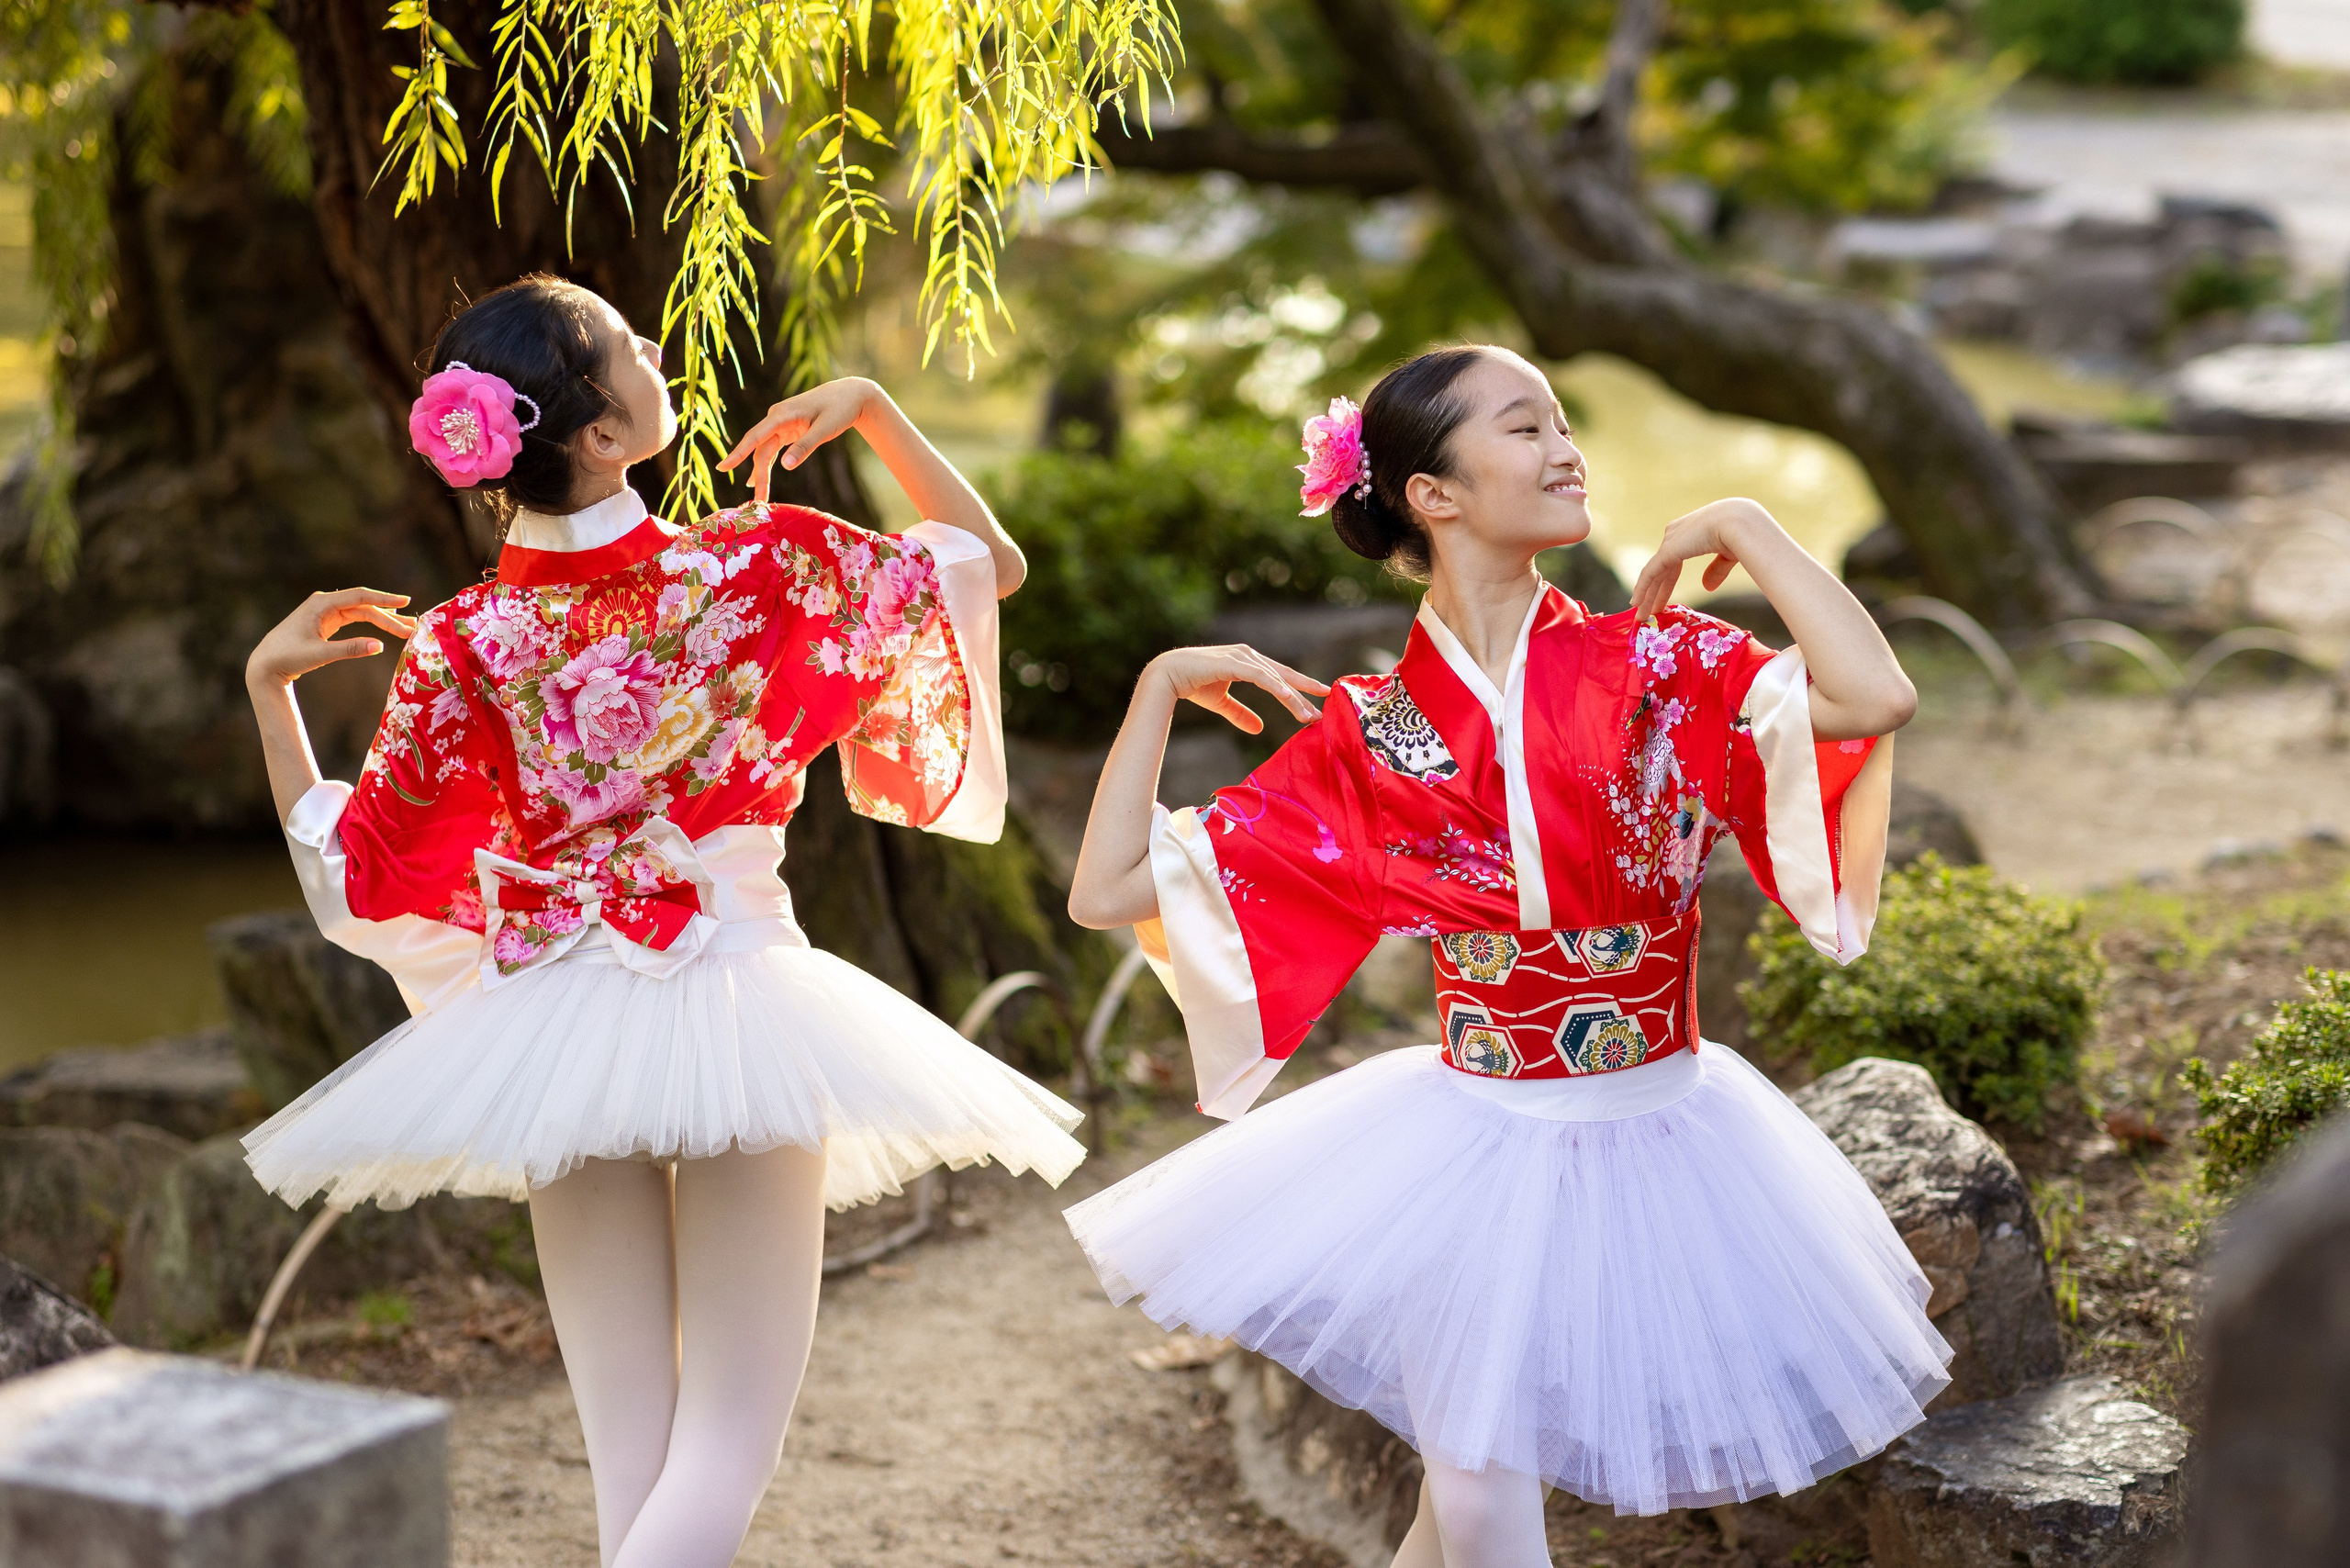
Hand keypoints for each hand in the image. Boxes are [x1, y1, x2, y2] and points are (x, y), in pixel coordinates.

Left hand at [246, 589, 416, 688]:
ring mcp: (326, 612)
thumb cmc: (287, 657)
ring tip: (406, 628)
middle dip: (389, 616)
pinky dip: (371, 623)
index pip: (360, 597)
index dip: (385, 599)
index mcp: (321, 604)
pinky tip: (386, 626)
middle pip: (364, 606)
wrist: (265, 664)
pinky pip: (355, 618)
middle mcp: (325, 604)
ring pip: (361, 612)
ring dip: (383, 619)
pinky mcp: (326, 622)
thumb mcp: (319, 654)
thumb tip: (380, 646)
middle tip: (412, 627)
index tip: (406, 601)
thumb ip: (350, 649)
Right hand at [719, 377, 876, 504]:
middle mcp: (776, 417)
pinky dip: (767, 464)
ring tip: (759, 498)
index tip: (722, 467)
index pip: (755, 437)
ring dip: (762, 473)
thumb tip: (784, 467)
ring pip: (765, 451)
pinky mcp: (787, 428)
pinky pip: (772, 448)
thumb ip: (805, 447)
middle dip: (758, 475)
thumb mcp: (825, 429)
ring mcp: (780, 423)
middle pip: (760, 450)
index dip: (738, 453)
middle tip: (758, 501)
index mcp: (782, 414)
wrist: (850, 394)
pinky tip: (759, 480)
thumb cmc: (839, 409)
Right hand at [1148, 645, 1328, 733]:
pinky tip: (1288, 698)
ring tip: (1307, 714)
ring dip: (1293, 697)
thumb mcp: (1221, 702)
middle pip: (1284, 676)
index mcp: (1249, 662)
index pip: (1281, 676)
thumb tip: (1259, 728)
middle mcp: (1249, 655)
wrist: (1167, 675)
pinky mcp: (1233, 663)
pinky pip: (1260, 676)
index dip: (1300, 687)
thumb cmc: (1193, 685)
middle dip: (1304, 693)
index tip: (1318, 699)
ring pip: (1275, 678)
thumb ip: (1240, 713)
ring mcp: (1242, 657)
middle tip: (1322, 709)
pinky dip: (1276, 686)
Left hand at [1629, 498, 1771, 619]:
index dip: (1667, 583)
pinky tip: (1636, 604)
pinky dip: (1642, 589)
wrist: (1739, 522)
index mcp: (1689, 533)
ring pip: (1653, 575)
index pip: (1672, 563)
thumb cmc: (1741, 534)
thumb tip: (1707, 588)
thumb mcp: (1727, 555)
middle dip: (1654, 593)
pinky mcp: (1667, 551)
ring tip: (1641, 616)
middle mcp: (1675, 534)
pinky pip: (1650, 574)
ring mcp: (1670, 541)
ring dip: (1647, 597)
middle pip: (1661, 571)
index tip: (1663, 601)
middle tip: (1648, 612)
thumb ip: (1715, 570)